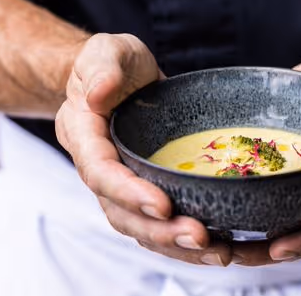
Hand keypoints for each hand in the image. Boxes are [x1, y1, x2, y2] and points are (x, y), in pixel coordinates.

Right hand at [55, 33, 232, 265]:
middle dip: (157, 230)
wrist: (120, 77)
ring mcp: (120, 182)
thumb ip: (101, 66)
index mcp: (83, 133)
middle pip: (119, 212)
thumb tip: (99, 95)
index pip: (99, 171)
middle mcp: (97, 166)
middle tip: (199, 236)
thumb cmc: (114, 63)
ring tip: (217, 250)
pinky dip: (182, 239)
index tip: (162, 205)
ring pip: (139, 226)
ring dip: (173, 243)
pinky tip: (218, 245)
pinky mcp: (144, 188)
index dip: (127, 192)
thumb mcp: (107, 50)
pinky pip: (157, 222)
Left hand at [232, 38, 300, 265]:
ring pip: (278, 213)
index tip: (279, 248)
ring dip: (250, 232)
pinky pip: (264, 186)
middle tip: (232, 254)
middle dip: (268, 248)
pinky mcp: (282, 160)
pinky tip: (214, 201)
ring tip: (216, 240)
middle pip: (300, 229)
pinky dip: (243, 199)